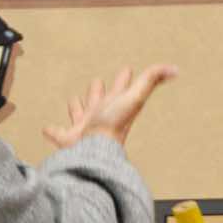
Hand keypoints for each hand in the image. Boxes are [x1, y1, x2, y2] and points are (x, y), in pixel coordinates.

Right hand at [43, 64, 177, 148]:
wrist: (94, 152)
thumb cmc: (113, 126)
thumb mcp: (134, 98)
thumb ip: (151, 80)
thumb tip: (175, 70)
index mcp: (115, 105)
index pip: (121, 88)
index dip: (124, 78)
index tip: (127, 70)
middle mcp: (101, 116)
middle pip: (98, 99)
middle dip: (97, 91)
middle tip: (96, 84)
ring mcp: (84, 129)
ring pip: (79, 114)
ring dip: (76, 108)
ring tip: (73, 102)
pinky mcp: (69, 141)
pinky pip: (58, 134)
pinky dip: (52, 131)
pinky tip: (48, 129)